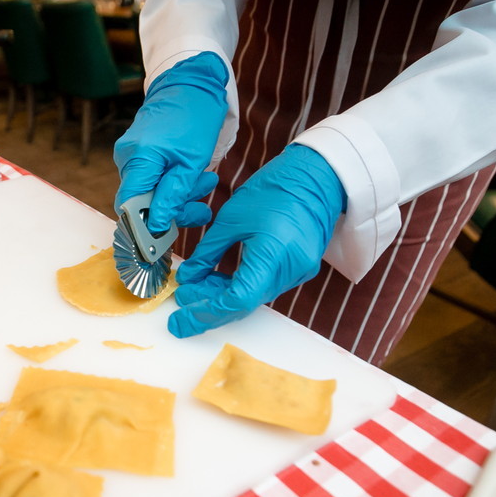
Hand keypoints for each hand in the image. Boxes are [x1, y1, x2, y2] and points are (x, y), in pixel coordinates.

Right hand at [113, 51, 228, 231]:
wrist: (193, 80)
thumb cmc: (195, 116)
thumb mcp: (192, 161)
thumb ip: (173, 195)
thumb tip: (156, 224)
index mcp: (138, 159)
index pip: (129, 207)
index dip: (143, 227)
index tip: (163, 240)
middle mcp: (128, 157)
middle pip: (141, 201)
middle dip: (173, 208)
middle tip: (201, 208)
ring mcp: (132, 153)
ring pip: (150, 190)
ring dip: (179, 194)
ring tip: (207, 181)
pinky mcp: (141, 151)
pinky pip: (153, 177)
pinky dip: (173, 181)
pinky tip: (194, 176)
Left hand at [168, 144, 347, 337]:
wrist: (315, 177)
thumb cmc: (274, 189)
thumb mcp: (230, 219)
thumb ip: (207, 253)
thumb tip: (188, 276)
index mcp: (273, 255)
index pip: (237, 300)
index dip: (205, 313)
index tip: (180, 319)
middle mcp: (290, 270)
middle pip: (245, 303)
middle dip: (209, 305)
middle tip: (182, 297)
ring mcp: (298, 272)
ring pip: (254, 296)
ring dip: (223, 294)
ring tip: (196, 285)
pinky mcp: (300, 269)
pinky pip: (265, 286)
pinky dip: (241, 285)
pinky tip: (219, 278)